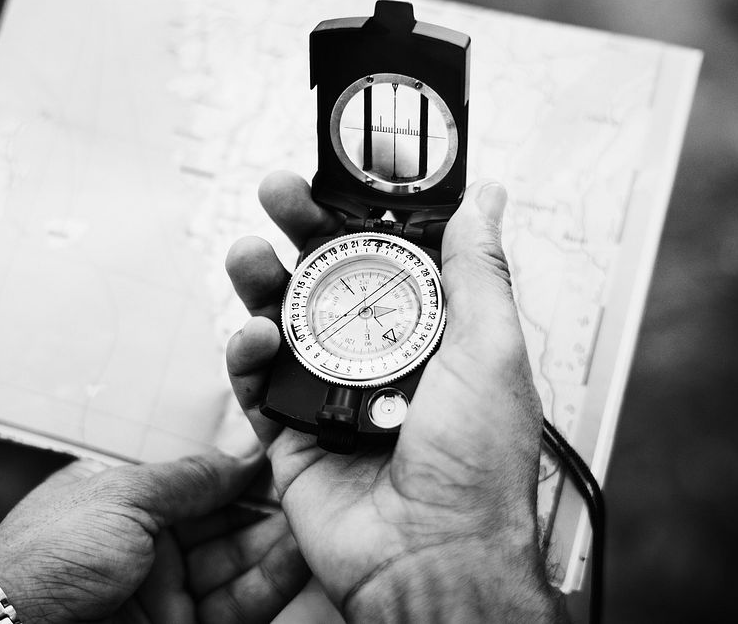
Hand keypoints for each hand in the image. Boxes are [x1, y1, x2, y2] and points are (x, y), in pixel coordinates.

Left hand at [0, 449, 309, 622]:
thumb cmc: (44, 561)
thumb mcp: (121, 497)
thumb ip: (189, 479)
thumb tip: (239, 454)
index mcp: (126, 502)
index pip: (200, 484)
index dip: (243, 474)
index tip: (286, 462)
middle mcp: (148, 546)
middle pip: (225, 524)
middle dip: (269, 509)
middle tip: (314, 491)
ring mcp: (165, 591)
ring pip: (237, 564)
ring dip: (278, 545)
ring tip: (319, 522)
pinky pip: (236, 604)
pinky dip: (270, 584)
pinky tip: (299, 560)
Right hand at [225, 172, 563, 621]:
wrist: (432, 559)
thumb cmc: (476, 469)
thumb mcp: (491, 351)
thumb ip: (478, 271)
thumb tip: (486, 202)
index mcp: (428, 334)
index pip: (383, 256)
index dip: (357, 215)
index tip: (337, 178)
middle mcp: (376, 357)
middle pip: (324, 278)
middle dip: (297, 231)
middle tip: (279, 193)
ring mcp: (329, 394)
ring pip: (282, 321)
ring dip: (259, 282)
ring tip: (248, 254)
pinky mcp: (291, 431)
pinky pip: (255, 383)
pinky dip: (246, 355)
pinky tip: (254, 337)